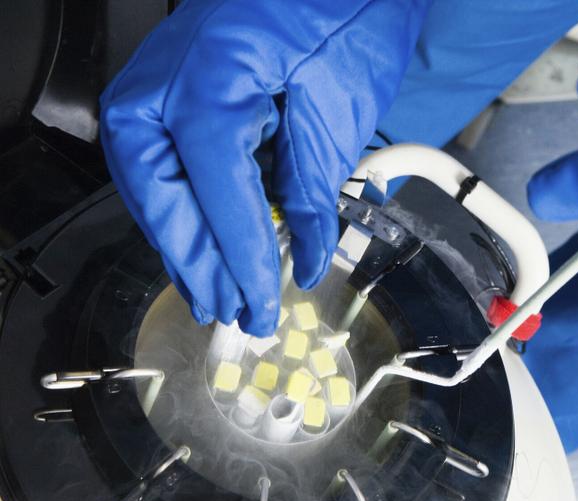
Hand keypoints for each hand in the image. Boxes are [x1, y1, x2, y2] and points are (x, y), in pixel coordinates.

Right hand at [100, 0, 428, 336]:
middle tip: (233, 313)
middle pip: (164, 197)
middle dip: (199, 264)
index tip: (260, 302)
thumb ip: (313, 188)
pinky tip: (205, 245)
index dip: (239, 257)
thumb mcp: (337, 104)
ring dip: (185, 246)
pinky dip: (184, 211)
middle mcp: (164, 81)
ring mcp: (156, 83)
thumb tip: (303, 255)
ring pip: (151, 187)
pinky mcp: (166, 91)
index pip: (217, 192)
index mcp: (209, 78)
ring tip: (216, 294)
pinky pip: (161, 165)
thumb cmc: (344, 9)